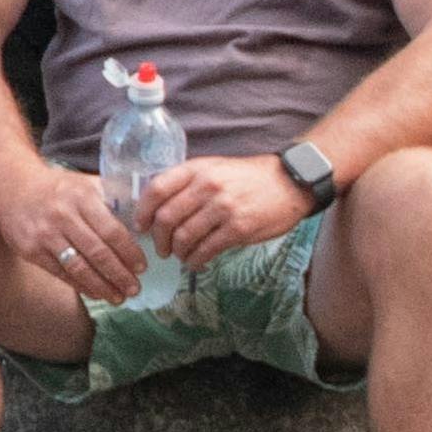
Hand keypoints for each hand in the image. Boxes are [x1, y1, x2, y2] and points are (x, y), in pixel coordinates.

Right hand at [2, 159, 147, 302]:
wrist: (11, 186)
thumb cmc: (56, 187)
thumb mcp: (84, 184)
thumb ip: (111, 198)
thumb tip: (142, 219)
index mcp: (82, 197)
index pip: (112, 230)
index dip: (129, 253)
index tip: (141, 267)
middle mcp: (63, 216)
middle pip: (98, 253)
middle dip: (119, 275)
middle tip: (134, 289)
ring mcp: (45, 235)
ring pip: (79, 268)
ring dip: (102, 286)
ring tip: (118, 297)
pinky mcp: (31, 250)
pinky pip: (61, 273)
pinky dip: (81, 285)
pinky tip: (96, 292)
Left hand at [151, 151, 310, 264]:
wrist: (289, 182)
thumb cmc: (248, 178)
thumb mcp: (215, 169)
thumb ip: (188, 184)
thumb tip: (158, 210)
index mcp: (197, 169)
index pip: (156, 189)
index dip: (143, 212)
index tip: (142, 226)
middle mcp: (207, 186)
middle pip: (166, 218)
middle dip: (159, 240)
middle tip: (161, 249)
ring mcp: (223, 207)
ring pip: (183, 238)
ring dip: (177, 253)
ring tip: (181, 256)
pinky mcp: (238, 228)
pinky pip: (205, 250)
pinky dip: (195, 261)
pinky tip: (197, 262)